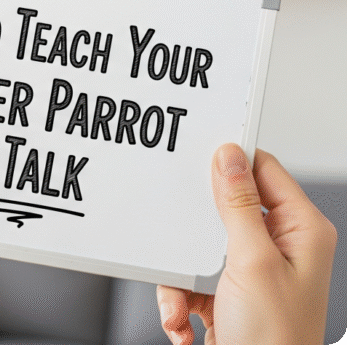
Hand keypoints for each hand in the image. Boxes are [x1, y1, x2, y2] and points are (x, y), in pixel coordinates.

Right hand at [157, 144, 337, 344]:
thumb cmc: (275, 338)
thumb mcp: (253, 262)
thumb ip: (239, 206)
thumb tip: (229, 157)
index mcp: (301, 230)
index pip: (264, 171)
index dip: (230, 160)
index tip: (197, 152)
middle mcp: (278, 246)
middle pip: (221, 211)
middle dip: (193, 236)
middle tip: (183, 241)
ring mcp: (251, 271)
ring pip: (198, 249)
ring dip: (180, 281)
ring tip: (183, 303)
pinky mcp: (227, 293)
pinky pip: (189, 280)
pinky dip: (178, 302)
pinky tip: (183, 321)